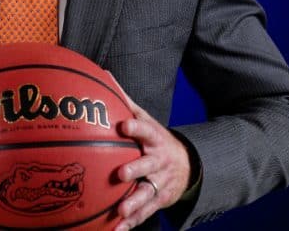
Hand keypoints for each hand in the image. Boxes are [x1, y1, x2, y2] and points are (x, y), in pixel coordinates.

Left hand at [110, 76, 191, 230]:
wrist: (186, 165)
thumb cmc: (154, 139)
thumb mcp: (144, 118)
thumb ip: (124, 100)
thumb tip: (103, 73)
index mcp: (153, 139)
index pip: (146, 130)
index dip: (135, 128)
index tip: (123, 127)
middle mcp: (158, 161)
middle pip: (148, 165)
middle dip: (135, 169)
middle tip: (121, 174)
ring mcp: (159, 182)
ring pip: (147, 193)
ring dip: (134, 202)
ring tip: (121, 210)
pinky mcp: (158, 200)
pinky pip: (144, 213)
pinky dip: (131, 223)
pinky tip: (116, 230)